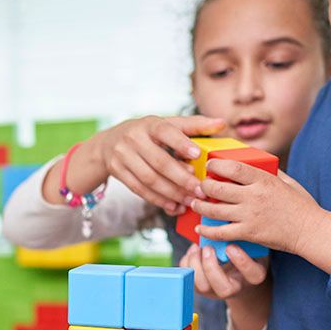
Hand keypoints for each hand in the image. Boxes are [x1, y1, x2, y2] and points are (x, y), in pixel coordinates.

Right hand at [64, 114, 226, 214]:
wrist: (108, 143)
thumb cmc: (147, 133)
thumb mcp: (166, 124)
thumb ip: (194, 125)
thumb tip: (222, 123)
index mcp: (150, 124)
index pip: (166, 132)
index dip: (181, 143)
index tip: (197, 154)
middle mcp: (133, 138)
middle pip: (159, 162)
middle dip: (181, 179)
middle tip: (200, 191)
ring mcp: (122, 156)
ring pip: (149, 179)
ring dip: (171, 193)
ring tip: (188, 201)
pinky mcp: (118, 172)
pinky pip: (139, 190)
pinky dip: (157, 200)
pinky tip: (172, 206)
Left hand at [180, 243, 267, 300]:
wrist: (234, 267)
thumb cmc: (245, 250)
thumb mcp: (251, 243)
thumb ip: (245, 238)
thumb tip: (227, 221)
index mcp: (254, 275)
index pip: (254, 275)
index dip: (242, 262)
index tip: (230, 246)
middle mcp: (236, 288)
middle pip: (224, 289)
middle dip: (212, 267)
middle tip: (208, 248)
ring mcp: (216, 290)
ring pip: (203, 287)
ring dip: (196, 265)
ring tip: (197, 247)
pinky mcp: (200, 288)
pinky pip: (189, 279)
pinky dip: (187, 263)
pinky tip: (193, 250)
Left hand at [191, 160, 323, 252]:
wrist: (311, 231)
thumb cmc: (301, 205)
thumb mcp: (288, 181)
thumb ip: (270, 171)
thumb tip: (255, 161)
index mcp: (264, 180)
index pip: (233, 168)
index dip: (216, 165)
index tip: (209, 165)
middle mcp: (254, 197)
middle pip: (218, 189)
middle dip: (203, 186)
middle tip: (199, 186)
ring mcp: (250, 216)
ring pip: (215, 210)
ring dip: (200, 206)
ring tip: (194, 203)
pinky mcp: (248, 233)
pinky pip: (221, 232)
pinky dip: (207, 230)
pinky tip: (200, 227)